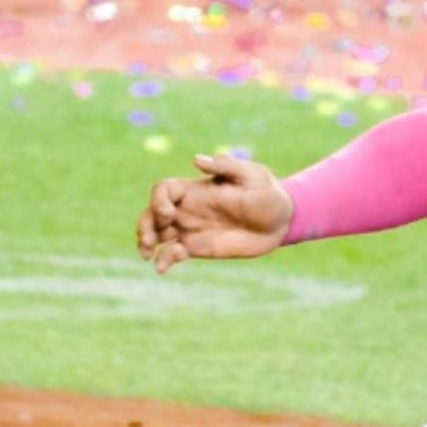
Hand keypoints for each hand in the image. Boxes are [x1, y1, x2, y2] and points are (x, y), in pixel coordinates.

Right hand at [137, 154, 294, 273]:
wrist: (283, 221)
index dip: (157, 200)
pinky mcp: (200, 247)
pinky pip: (174, 253)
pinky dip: (164, 259)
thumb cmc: (269, 193)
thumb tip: (197, 159)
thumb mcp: (252, 176)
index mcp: (197, 189)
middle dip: (144, 225)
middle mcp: (189, 208)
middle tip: (149, 241)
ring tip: (148, 255)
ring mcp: (193, 229)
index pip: (164, 190)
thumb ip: (226, 167)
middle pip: (152, 213)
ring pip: (158, 234)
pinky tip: (163, 267)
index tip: (169, 214)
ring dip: (146, 243)